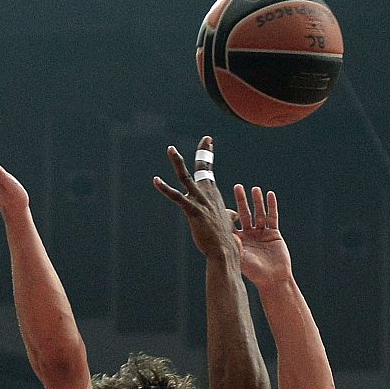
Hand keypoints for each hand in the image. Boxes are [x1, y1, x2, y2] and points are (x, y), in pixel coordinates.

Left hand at [153, 136, 238, 260]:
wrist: (224, 250)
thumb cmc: (225, 239)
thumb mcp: (227, 221)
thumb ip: (228, 215)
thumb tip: (233, 215)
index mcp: (213, 195)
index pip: (208, 170)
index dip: (207, 154)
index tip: (207, 141)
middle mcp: (208, 195)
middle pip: (203, 168)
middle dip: (204, 152)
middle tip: (206, 138)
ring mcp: (200, 202)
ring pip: (187, 177)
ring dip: (178, 162)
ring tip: (171, 149)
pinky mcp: (193, 211)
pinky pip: (176, 197)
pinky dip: (165, 188)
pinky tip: (156, 180)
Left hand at [232, 184, 292, 289]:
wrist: (272, 279)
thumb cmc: (254, 272)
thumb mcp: (241, 256)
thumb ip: (234, 244)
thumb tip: (224, 231)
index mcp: (238, 240)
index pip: (231, 222)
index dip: (228, 212)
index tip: (222, 202)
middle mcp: (249, 235)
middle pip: (244, 213)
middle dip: (241, 200)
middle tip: (237, 187)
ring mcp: (261, 233)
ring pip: (259, 213)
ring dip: (257, 201)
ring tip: (254, 189)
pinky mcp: (274, 233)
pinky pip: (273, 217)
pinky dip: (271, 206)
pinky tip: (269, 195)